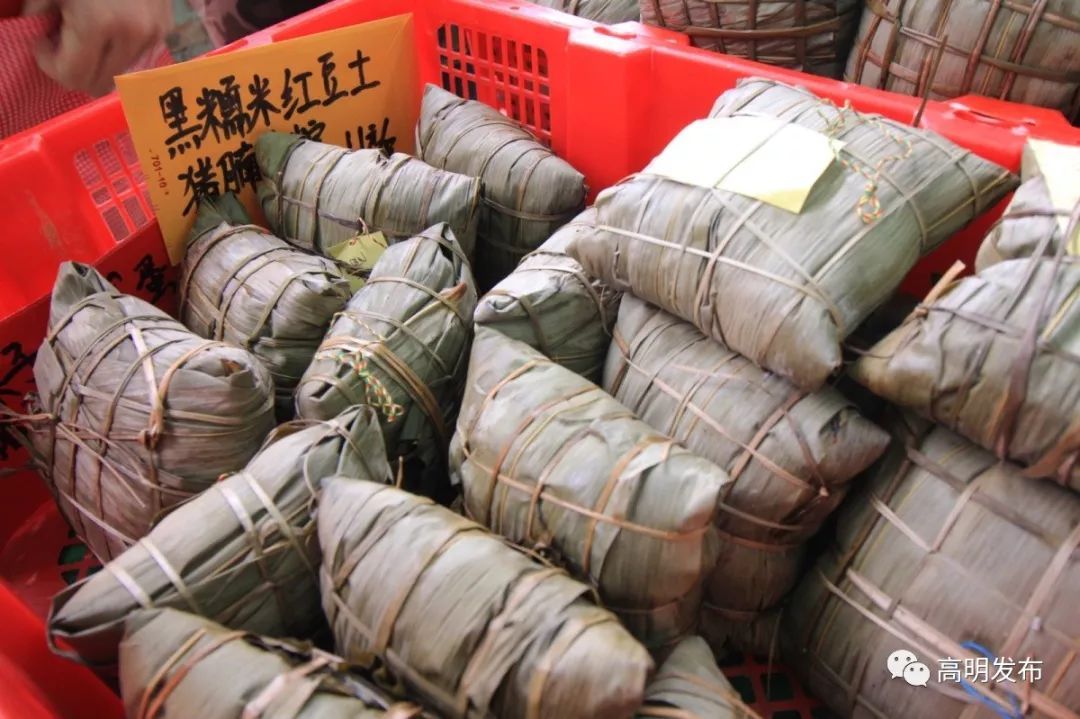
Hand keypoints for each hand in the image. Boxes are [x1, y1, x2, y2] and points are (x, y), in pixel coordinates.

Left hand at [24, 0, 172, 96]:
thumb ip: (39, 9)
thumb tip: (42, 33)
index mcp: (98, 24)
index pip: (72, 75)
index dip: (50, 64)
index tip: (43, 42)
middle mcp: (131, 37)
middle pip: (99, 84)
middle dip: (76, 69)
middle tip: (64, 42)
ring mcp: (153, 36)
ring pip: (120, 76)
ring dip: (100, 63)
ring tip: (88, 35)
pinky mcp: (165, 30)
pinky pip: (137, 60)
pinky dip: (119, 54)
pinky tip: (110, 30)